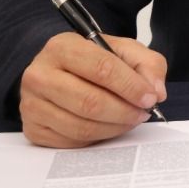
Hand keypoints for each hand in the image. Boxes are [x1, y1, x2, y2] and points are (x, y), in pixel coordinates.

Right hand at [18, 33, 167, 147]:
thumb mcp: (123, 50)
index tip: (150, 97)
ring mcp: (31, 103)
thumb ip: (148, 64)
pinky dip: (96, 137)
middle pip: (89, 102)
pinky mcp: (32, 128)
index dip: (131, 86)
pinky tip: (109, 126)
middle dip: (124, 111)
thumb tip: (156, 92)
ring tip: (130, 120)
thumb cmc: (94, 60)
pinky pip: (70, 141)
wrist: (62, 70)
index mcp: (62, 46)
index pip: (102, 69)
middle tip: (143, 113)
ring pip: (80, 126)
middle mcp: (39, 74)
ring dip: (114, 127)